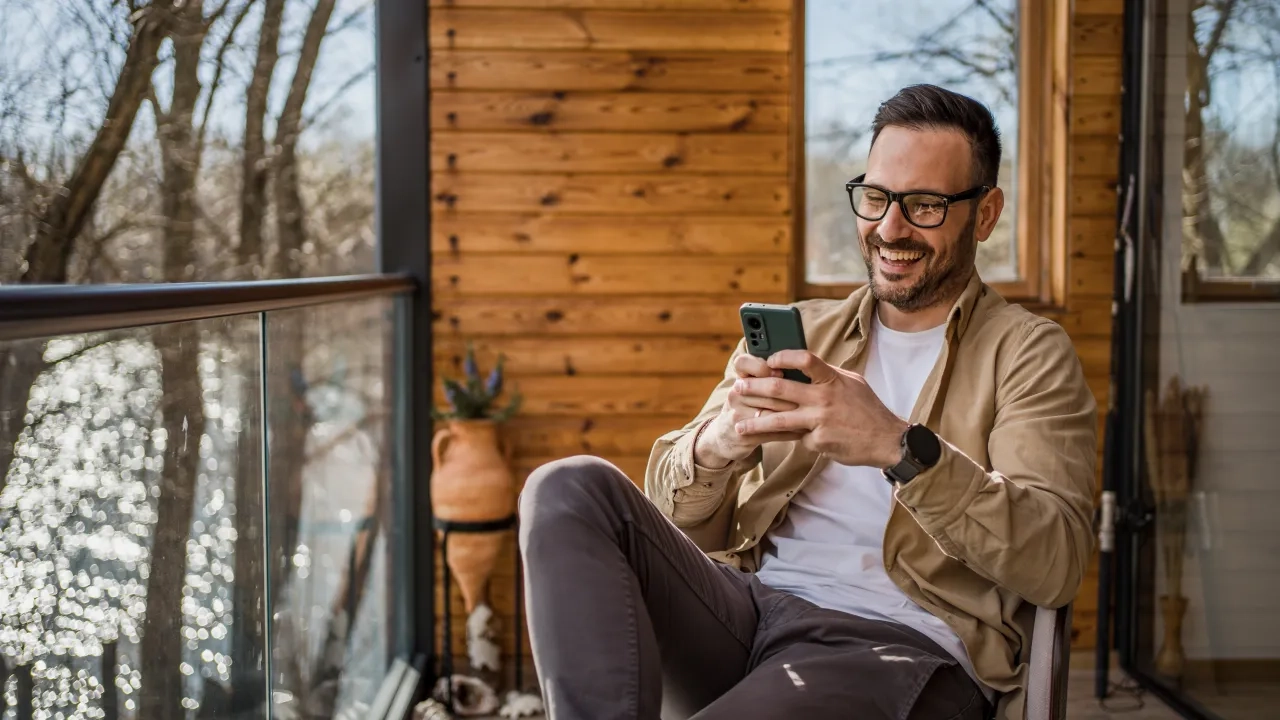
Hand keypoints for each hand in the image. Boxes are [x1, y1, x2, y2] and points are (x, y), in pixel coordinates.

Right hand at [694, 353, 801, 467]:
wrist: (725, 436)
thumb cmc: (748, 407)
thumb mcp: (751, 389)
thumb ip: (768, 378)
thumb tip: (798, 370)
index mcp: (740, 379)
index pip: (743, 363)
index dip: (761, 366)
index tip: (779, 372)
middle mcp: (735, 394)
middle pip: (766, 391)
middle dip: (791, 395)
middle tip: (810, 397)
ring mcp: (737, 415)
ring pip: (771, 413)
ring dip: (794, 415)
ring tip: (812, 415)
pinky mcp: (742, 434)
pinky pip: (771, 433)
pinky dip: (789, 432)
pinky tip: (802, 431)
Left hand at [731, 350, 908, 467]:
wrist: (886, 440)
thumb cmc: (867, 409)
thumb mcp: (852, 383)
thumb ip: (827, 376)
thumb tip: (803, 366)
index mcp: (833, 380)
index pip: (805, 360)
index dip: (784, 357)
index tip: (768, 360)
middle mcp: (824, 399)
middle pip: (780, 389)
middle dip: (754, 388)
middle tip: (738, 388)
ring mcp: (820, 421)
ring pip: (778, 420)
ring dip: (755, 422)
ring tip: (739, 424)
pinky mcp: (819, 442)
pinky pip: (797, 438)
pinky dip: (792, 438)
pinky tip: (785, 441)